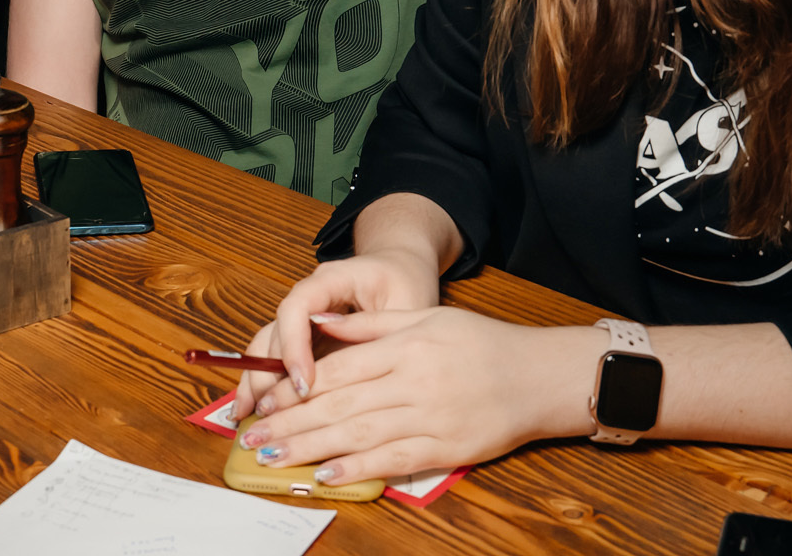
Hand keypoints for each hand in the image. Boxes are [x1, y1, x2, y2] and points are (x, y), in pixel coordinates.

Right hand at [232, 248, 439, 418]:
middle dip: (270, 374)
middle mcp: (307, 296)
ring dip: (255, 381)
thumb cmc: (405, 284)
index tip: (304, 384)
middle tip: (273, 415)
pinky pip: (271, 359)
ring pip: (265, 346)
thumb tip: (359, 373)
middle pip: (276, 331)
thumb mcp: (407, 305)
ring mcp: (300, 317)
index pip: (299, 305)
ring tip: (246, 417)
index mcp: (331, 279)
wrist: (398, 269)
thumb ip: (381, 334)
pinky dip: (259, 384)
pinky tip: (246, 411)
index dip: (294, 344)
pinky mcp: (300, 338)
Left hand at [236, 310, 603, 484]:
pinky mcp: (446, 448)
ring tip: (275, 457)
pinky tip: (326, 474)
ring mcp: (430, 417)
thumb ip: (369, 325)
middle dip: (291, 422)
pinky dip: (357, 468)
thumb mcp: (426, 317)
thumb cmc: (480, 343)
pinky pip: (393, 460)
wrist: (538, 375)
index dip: (295, 387)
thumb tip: (320, 323)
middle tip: (253, 436)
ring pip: (359, 435)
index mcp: (405, 346)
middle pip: (340, 405)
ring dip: (311, 448)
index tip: (264, 400)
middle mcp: (413, 381)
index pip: (338, 368)